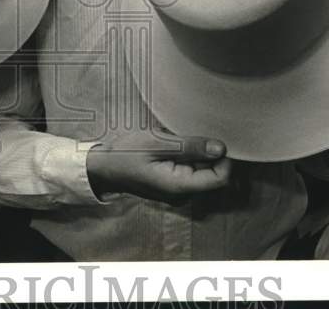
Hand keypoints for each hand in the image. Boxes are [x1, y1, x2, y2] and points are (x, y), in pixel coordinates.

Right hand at [86, 131, 231, 203]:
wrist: (104, 167)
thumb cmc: (127, 154)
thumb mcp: (158, 143)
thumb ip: (191, 146)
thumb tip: (221, 148)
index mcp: (180, 186)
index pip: (221, 178)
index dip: (224, 158)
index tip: (215, 137)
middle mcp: (183, 194)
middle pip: (214, 175)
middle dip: (210, 154)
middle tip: (194, 134)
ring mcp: (178, 192)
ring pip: (203, 172)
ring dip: (198, 154)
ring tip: (180, 139)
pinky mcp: (173, 185)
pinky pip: (191, 172)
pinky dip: (189, 158)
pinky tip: (175, 147)